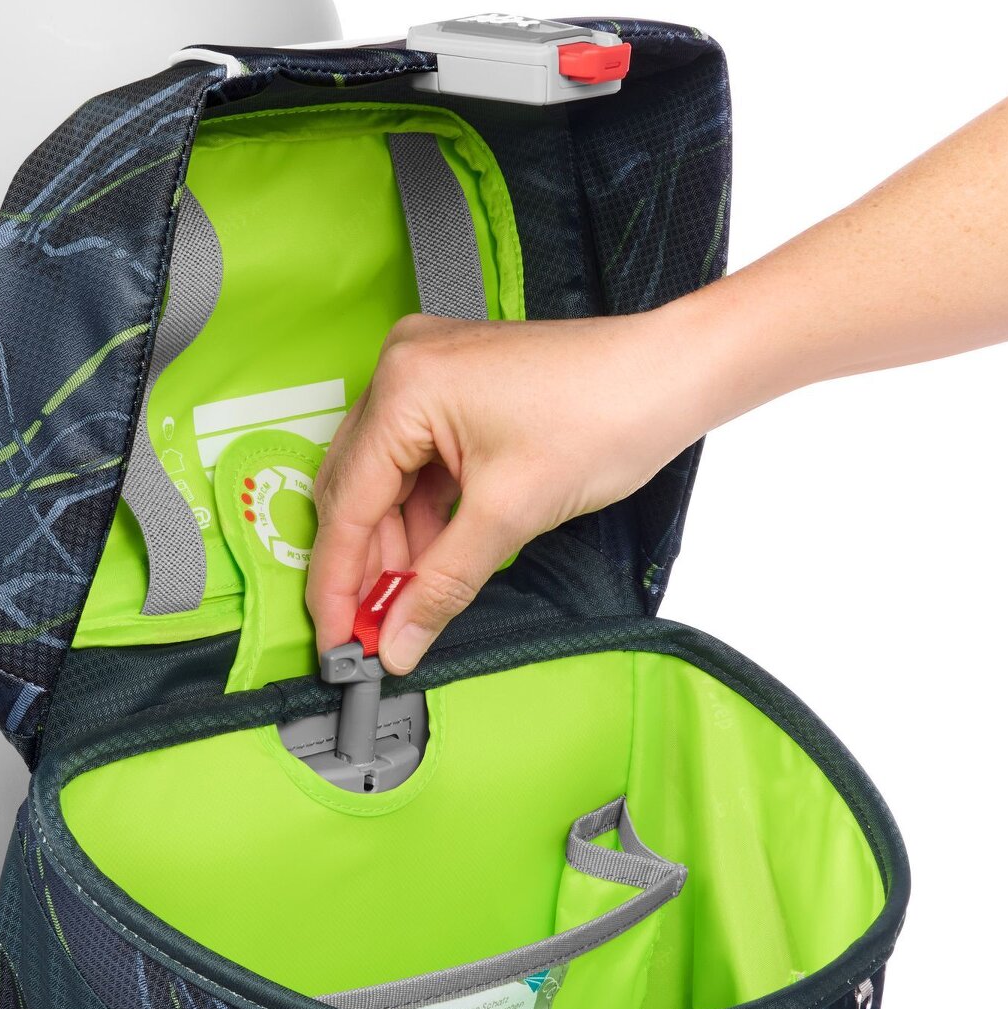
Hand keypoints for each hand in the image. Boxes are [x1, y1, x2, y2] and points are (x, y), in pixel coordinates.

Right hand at [308, 302, 746, 672]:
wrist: (672, 375)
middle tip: (370, 631)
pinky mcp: (455, 392)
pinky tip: (430, 564)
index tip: (335, 636)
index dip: (338, 580)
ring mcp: (429, 375)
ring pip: (387, 482)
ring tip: (406, 606)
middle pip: (358, 489)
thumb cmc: (608, 413)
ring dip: (397, 547)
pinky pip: (418, 465)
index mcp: (405, 385)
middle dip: (366, 566)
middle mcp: (405, 368)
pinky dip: (423, 518)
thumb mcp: (511, 514)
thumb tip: (398, 640)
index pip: (348, 501)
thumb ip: (442, 584)